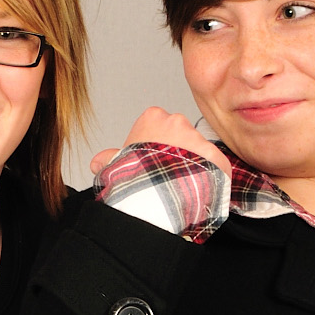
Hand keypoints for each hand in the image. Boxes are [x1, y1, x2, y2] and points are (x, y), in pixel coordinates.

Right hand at [89, 106, 234, 177]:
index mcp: (153, 117)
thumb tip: (98, 161)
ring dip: (194, 165)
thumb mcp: (114, 166)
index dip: (156, 142)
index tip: (152, 158)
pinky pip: (216, 166)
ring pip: (199, 150)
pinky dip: (210, 177)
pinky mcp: (215, 156)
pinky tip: (197, 189)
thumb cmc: (132, 178)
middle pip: (182, 135)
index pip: (159, 124)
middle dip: (178, 151)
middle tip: (168, 173)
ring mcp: (198, 138)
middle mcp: (178, 122)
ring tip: (181, 185)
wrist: (152, 197)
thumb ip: (108, 159)